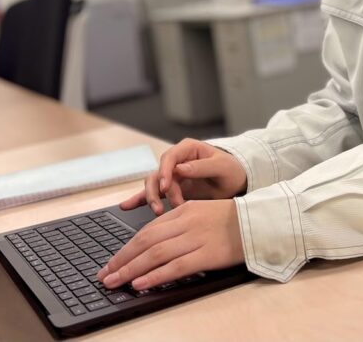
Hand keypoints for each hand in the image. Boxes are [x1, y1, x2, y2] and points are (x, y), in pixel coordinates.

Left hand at [97, 199, 243, 289]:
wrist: (259, 222)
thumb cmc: (231, 220)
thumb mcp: (201, 213)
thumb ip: (178, 225)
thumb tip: (152, 245)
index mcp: (183, 211)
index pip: (147, 231)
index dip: (126, 248)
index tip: (112, 262)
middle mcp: (186, 223)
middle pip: (145, 242)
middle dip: (121, 260)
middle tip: (105, 275)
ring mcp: (196, 238)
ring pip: (155, 254)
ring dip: (131, 270)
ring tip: (115, 282)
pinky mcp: (207, 254)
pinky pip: (176, 266)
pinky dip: (155, 275)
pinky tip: (140, 283)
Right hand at [119, 138, 246, 216]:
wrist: (236, 182)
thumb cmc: (231, 170)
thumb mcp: (222, 167)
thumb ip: (202, 167)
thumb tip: (181, 168)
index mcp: (188, 149)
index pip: (169, 157)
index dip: (165, 171)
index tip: (166, 186)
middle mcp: (176, 161)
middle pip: (157, 173)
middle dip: (157, 191)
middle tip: (163, 207)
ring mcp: (172, 175)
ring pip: (153, 185)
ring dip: (152, 198)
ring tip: (157, 212)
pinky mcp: (171, 189)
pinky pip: (153, 194)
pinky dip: (140, 200)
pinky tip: (127, 206)